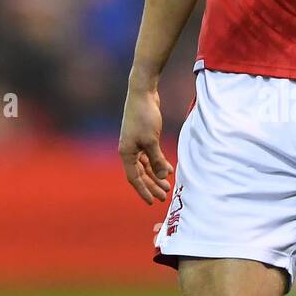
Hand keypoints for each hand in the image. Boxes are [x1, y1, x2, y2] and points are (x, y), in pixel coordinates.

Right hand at [118, 84, 172, 203]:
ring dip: (156, 175)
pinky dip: (158, 163)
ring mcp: (135, 144)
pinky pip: (149, 156)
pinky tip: (169, 169)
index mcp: (126, 153)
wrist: (143, 94)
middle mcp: (128, 150)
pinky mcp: (143, 137)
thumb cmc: (144, 116)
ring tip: (168, 184)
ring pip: (146, 166)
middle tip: (165, 195)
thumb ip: (157, 160)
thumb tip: (163, 176)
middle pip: (140, 174)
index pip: (134, 178)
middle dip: (152, 185)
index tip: (153, 201)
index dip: (144, 190)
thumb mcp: (152, 141)